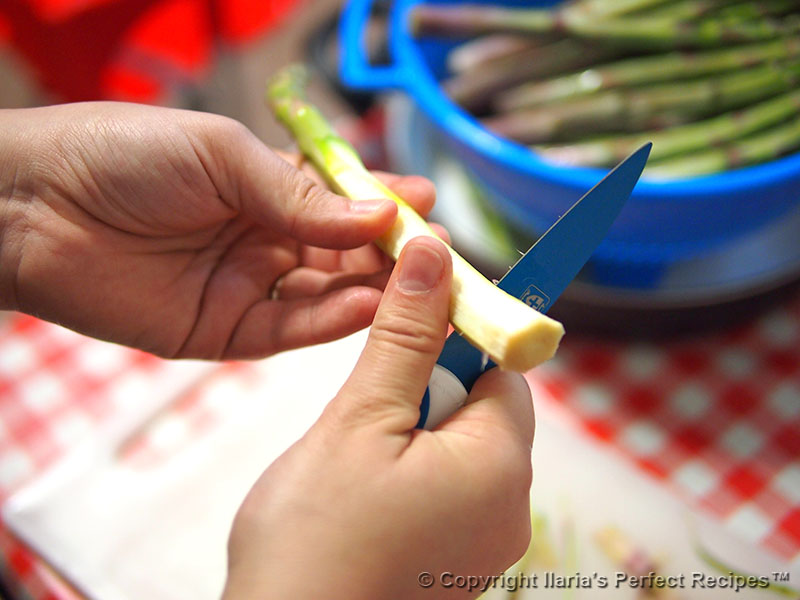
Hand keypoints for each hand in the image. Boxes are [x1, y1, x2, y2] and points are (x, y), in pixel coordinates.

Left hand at [0, 102, 434, 358]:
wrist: (31, 208)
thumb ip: (296, 195)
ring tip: (418, 284)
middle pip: (341, 255)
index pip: (338, 203)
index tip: (425, 207)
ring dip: (373, 290)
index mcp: (262, 189)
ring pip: (324, 296)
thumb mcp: (221, 156)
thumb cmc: (122, 156)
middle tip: (439, 255)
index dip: (381, 206)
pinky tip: (369, 306)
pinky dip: (332, 321)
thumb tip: (373, 217)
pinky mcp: (224, 332)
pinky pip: (289, 330)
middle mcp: (262, 240)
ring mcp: (246, 288)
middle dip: (389, 255)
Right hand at [224, 236, 534, 599]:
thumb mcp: (359, 420)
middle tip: (365, 416)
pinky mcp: (455, 564)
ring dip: (411, 432)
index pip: (503, 369)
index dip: (456, 337)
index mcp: (500, 468)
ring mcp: (484, 544)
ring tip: (355, 463)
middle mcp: (508, 510)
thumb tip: (434, 254)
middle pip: (482, 408)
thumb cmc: (314, 539)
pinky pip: (446, 491)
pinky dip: (409, 475)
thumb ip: (404, 335)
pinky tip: (361, 497)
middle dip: (426, 392)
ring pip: (458, 448)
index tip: (409, 325)